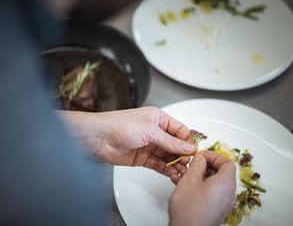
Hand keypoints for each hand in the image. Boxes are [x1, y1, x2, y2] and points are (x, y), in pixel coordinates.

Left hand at [58, 107, 195, 182]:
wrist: (98, 137)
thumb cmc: (119, 125)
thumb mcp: (150, 131)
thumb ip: (170, 141)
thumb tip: (188, 147)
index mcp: (158, 118)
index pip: (180, 130)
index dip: (188, 141)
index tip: (194, 152)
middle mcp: (155, 131)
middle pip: (175, 145)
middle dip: (183, 154)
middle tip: (188, 164)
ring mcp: (149, 145)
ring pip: (168, 156)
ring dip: (175, 164)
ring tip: (182, 172)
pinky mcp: (142, 158)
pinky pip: (158, 164)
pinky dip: (166, 170)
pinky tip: (172, 174)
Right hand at [169, 151, 235, 225]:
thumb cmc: (189, 209)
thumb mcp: (190, 179)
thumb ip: (197, 165)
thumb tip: (200, 159)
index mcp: (226, 183)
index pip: (227, 162)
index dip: (214, 156)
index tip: (201, 156)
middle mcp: (229, 194)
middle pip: (222, 172)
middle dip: (205, 166)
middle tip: (193, 165)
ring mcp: (224, 204)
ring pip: (215, 183)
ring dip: (200, 176)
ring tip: (185, 176)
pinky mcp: (217, 210)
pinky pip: (212, 193)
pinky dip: (201, 187)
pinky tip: (186, 187)